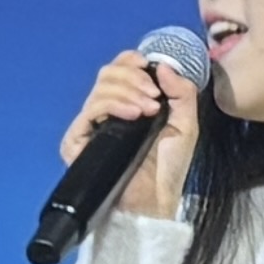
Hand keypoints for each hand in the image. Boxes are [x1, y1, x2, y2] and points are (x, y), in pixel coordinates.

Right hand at [62, 46, 203, 222]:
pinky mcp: (77, 141)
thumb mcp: (186, 124)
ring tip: (149, 110)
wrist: (154, 202)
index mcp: (129, 103)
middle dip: (134, 78)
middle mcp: (107, 111)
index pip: (119, 69)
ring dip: (129, 91)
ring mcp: (91, 125)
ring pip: (101, 87)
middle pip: (108, 73)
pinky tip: (134, 115)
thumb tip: (162, 65)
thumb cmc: (168, 168)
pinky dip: (113, 104)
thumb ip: (181, 92)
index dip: (131, 61)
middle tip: (155, 97)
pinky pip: (90, 109)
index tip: (149, 66)